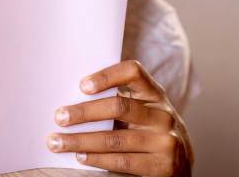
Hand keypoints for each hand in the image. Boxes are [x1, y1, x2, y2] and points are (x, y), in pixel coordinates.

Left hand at [47, 60, 192, 175]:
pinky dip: (97, 159)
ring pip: (115, 139)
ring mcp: (165, 141)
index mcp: (154, 93)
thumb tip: (72, 95)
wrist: (181, 163)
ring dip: (81, 140)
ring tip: (58, 142)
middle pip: (119, 107)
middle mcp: (163, 114)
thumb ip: (119, 99)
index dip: (107, 76)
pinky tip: (80, 156)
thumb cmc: (148, 129)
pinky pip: (122, 161)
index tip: (82, 85)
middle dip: (84, 112)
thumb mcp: (141, 109)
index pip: (133, 72)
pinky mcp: (162, 166)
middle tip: (59, 116)